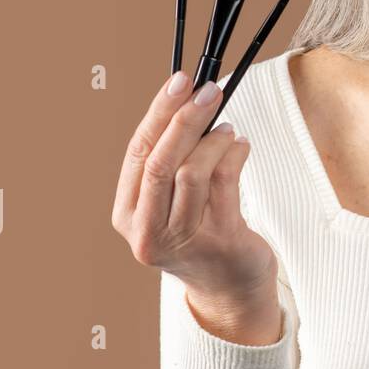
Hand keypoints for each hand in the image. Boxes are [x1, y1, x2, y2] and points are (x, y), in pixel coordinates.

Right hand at [111, 71, 278, 310]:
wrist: (229, 287)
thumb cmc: (200, 232)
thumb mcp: (171, 201)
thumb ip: (171, 160)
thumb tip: (188, 99)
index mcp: (128, 215)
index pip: (137, 153)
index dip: (158, 112)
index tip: (179, 81)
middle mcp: (147, 232)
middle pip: (161, 162)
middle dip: (186, 118)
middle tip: (209, 90)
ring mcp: (182, 240)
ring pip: (193, 172)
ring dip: (214, 139)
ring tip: (227, 128)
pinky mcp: (219, 241)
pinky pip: (226, 183)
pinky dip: (234, 154)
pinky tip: (240, 145)